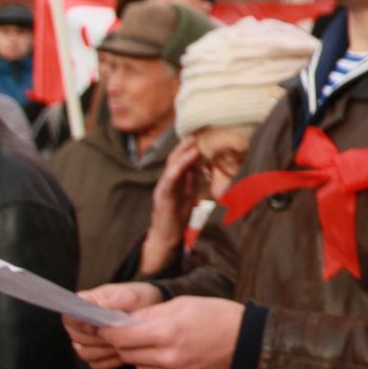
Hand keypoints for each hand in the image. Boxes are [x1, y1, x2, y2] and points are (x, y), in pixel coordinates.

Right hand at [64, 281, 162, 368]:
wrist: (148, 311)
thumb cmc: (136, 300)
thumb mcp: (129, 295)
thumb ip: (112, 301)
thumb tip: (95, 306)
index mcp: (83, 305)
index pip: (70, 317)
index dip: (81, 324)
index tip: (98, 327)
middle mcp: (79, 324)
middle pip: (77, 337)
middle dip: (99, 338)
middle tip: (119, 336)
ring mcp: (84, 341)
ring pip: (86, 353)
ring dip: (106, 350)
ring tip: (124, 344)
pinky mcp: (94, 356)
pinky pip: (96, 364)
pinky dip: (110, 361)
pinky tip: (124, 353)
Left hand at [100, 296, 245, 368]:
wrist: (247, 343)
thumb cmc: (217, 317)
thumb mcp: (184, 304)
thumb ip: (150, 314)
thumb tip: (122, 322)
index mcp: (168, 333)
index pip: (122, 337)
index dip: (108, 332)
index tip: (103, 328)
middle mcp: (169, 359)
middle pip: (127, 354)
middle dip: (125, 343)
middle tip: (131, 333)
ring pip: (139, 368)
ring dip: (140, 356)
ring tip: (158, 344)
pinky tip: (170, 357)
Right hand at [140, 137, 207, 276]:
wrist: (167, 237)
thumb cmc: (178, 215)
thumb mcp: (190, 193)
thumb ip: (194, 178)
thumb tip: (205, 164)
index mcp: (175, 179)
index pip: (182, 157)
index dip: (192, 145)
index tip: (205, 134)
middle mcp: (168, 179)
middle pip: (176, 156)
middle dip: (188, 144)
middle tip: (201, 131)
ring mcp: (163, 187)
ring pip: (172, 165)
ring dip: (184, 152)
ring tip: (195, 142)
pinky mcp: (162, 196)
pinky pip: (169, 179)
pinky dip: (178, 168)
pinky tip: (187, 161)